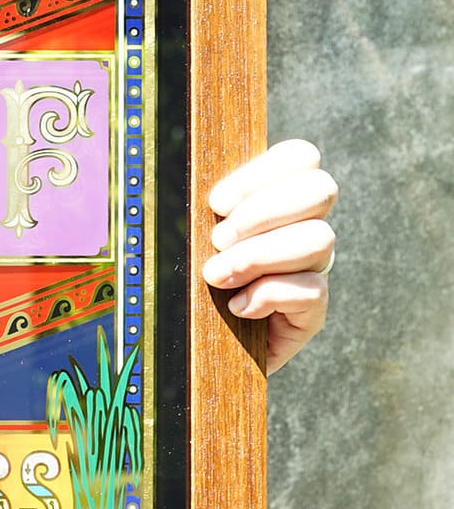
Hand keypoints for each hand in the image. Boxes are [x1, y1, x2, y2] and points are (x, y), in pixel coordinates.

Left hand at [201, 139, 337, 373]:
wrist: (192, 351)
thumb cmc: (186, 286)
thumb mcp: (189, 241)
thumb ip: (200, 212)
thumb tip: (201, 198)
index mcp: (276, 200)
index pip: (300, 158)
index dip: (262, 172)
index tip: (216, 201)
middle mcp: (303, 229)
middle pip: (321, 189)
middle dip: (263, 211)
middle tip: (217, 240)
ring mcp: (312, 270)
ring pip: (319, 239)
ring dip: (258, 255)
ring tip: (216, 276)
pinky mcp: (311, 312)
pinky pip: (311, 290)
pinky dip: (267, 296)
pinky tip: (237, 307)